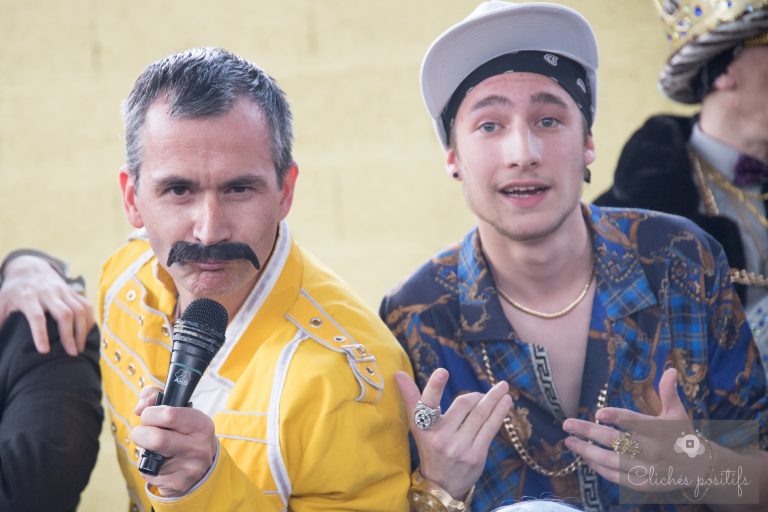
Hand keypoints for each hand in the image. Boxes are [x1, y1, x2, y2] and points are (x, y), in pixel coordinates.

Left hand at [0, 255, 93, 354]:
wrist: (30, 267)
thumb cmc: (14, 290)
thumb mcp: (0, 301)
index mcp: (28, 297)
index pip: (37, 316)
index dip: (40, 334)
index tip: (45, 351)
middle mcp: (49, 293)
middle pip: (64, 313)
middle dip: (69, 335)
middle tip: (72, 354)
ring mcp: (64, 291)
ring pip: (79, 310)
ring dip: (82, 330)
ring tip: (79, 348)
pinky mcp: (73, 292)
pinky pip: (86, 306)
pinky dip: (89, 321)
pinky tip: (86, 334)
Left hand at [132, 386, 216, 496]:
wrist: (202, 467)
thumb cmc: (185, 433)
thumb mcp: (181, 412)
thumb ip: (157, 398)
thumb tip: (140, 405)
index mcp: (201, 424)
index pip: (168, 414)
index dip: (150, 413)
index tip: (150, 414)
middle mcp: (198, 446)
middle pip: (155, 438)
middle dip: (141, 433)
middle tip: (146, 432)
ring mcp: (188, 467)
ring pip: (148, 456)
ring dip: (143, 449)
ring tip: (152, 447)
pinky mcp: (176, 484)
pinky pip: (148, 473)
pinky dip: (146, 466)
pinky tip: (159, 463)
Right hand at [395, 369, 511, 498]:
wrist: (441, 486)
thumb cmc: (430, 449)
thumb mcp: (418, 428)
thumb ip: (412, 399)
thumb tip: (398, 374)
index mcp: (423, 429)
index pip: (426, 404)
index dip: (434, 387)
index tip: (442, 371)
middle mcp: (440, 438)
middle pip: (463, 405)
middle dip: (475, 395)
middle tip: (479, 394)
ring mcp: (459, 448)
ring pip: (480, 414)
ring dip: (493, 398)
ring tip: (503, 387)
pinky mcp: (476, 455)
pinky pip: (490, 428)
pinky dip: (500, 412)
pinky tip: (506, 401)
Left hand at [562, 368, 700, 490]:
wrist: (698, 469)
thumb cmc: (681, 435)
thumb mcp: (678, 413)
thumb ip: (669, 392)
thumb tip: (669, 370)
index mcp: (661, 431)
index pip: (636, 423)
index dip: (618, 417)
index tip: (598, 412)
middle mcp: (653, 451)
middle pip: (617, 442)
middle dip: (589, 432)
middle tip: (567, 425)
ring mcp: (647, 470)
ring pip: (612, 461)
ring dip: (587, 451)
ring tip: (569, 441)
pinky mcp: (642, 484)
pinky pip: (616, 477)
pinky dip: (598, 468)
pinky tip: (585, 458)